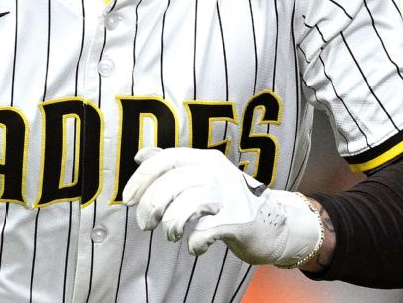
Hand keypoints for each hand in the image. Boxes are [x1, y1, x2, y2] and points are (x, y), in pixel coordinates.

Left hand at [121, 147, 322, 266]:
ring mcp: (229, 196)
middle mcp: (217, 172)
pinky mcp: (238, 221)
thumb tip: (140, 156)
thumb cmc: (230, 202)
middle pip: (171, 184)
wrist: (275, 224)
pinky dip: (194, 243)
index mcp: (205, 159)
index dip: (141, 179)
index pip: (166, 159)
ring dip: (170, 225)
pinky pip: (204, 232)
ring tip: (170, 235)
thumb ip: (173, 164)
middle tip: (146, 224)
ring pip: (185, 206)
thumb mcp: (204, 176)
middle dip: (150, 207)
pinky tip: (195, 246)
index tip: (127, 199)